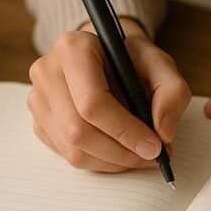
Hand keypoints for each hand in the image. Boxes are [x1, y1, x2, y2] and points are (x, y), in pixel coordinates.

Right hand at [28, 18, 190, 171]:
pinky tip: (120, 151)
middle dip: (121, 152)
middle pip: (79, 131)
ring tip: (140, 155)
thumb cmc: (131, 60)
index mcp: (73, 48)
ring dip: (112, 162)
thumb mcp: (161, 65)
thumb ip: (172, 93)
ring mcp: (38, 99)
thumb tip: (163, 132)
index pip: (92, 103)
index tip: (154, 146)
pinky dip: (100, 162)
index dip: (125, 131)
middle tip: (152, 156)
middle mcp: (47, 72)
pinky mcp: (39, 122)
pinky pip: (68, 155)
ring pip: (72, 150)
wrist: (107, 58)